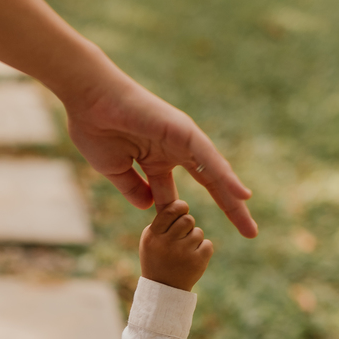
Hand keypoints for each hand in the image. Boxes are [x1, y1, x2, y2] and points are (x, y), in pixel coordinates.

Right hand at [66, 71, 255, 237]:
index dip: (182, 217)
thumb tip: (150, 207)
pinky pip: (207, 157)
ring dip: (232, 197)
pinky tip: (241, 194)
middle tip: (249, 232)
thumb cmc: (96, 130)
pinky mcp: (182, 130)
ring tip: (250, 220)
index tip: (189, 237)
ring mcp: (181, 140)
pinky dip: (224, 175)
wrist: (89, 101)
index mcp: (156, 161)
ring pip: (214, 172)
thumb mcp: (116, 170)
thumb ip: (134, 188)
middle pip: (209, 184)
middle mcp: (174, 151)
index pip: (176, 196)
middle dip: (228, 208)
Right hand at [139, 200, 212, 290]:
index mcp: (153, 236)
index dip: (180, 207)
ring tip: (184, 252)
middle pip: (188, 219)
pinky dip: (203, 250)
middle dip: (188, 225)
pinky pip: (208, 244)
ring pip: (198, 232)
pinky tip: (192, 259)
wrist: (164, 289)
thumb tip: (181, 203)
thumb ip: (163, 221)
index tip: (182, 210)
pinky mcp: (197, 262)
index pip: (170, 210)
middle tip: (182, 235)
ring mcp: (183, 254)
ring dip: (194, 239)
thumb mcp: (151, 239)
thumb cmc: (157, 258)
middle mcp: (167, 244)